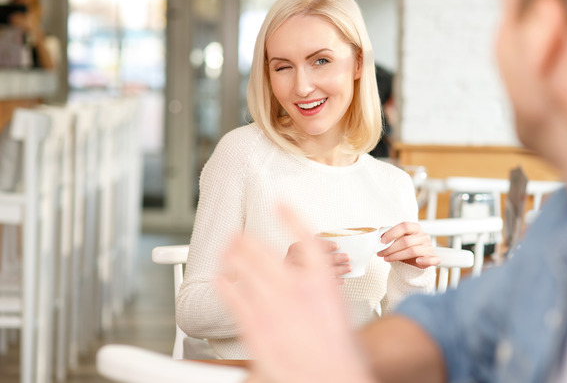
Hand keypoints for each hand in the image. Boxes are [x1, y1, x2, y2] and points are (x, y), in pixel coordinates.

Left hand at [217, 206, 376, 382]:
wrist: (334, 376)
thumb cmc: (340, 351)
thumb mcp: (338, 310)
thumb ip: (317, 290)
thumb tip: (307, 282)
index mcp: (322, 280)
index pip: (304, 238)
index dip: (290, 217)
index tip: (280, 205)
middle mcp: (296, 288)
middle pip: (263, 251)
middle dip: (246, 239)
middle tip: (237, 234)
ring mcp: (273, 306)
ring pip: (245, 268)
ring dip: (232, 255)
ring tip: (227, 248)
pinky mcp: (255, 325)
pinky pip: (233, 296)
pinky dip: (225, 283)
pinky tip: (221, 278)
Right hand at [285, 239, 349, 284]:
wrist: (282, 281)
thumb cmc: (295, 261)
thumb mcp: (298, 247)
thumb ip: (313, 242)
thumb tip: (333, 239)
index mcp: (295, 248)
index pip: (311, 244)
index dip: (325, 245)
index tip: (337, 245)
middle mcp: (294, 261)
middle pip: (318, 259)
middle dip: (335, 258)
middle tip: (347, 257)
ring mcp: (298, 275)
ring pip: (322, 273)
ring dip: (338, 270)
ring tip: (348, 267)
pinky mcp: (305, 287)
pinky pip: (322, 285)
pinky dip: (334, 282)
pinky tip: (342, 279)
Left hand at [377, 222, 439, 268]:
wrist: (413, 261)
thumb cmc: (404, 248)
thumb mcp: (396, 240)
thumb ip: (389, 235)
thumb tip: (380, 230)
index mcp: (416, 228)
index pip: (404, 226)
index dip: (392, 233)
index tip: (381, 241)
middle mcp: (423, 236)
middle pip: (406, 241)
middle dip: (390, 248)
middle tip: (381, 253)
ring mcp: (429, 247)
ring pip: (413, 251)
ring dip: (397, 256)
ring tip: (386, 258)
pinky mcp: (432, 258)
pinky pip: (432, 259)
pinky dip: (425, 260)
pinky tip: (417, 261)